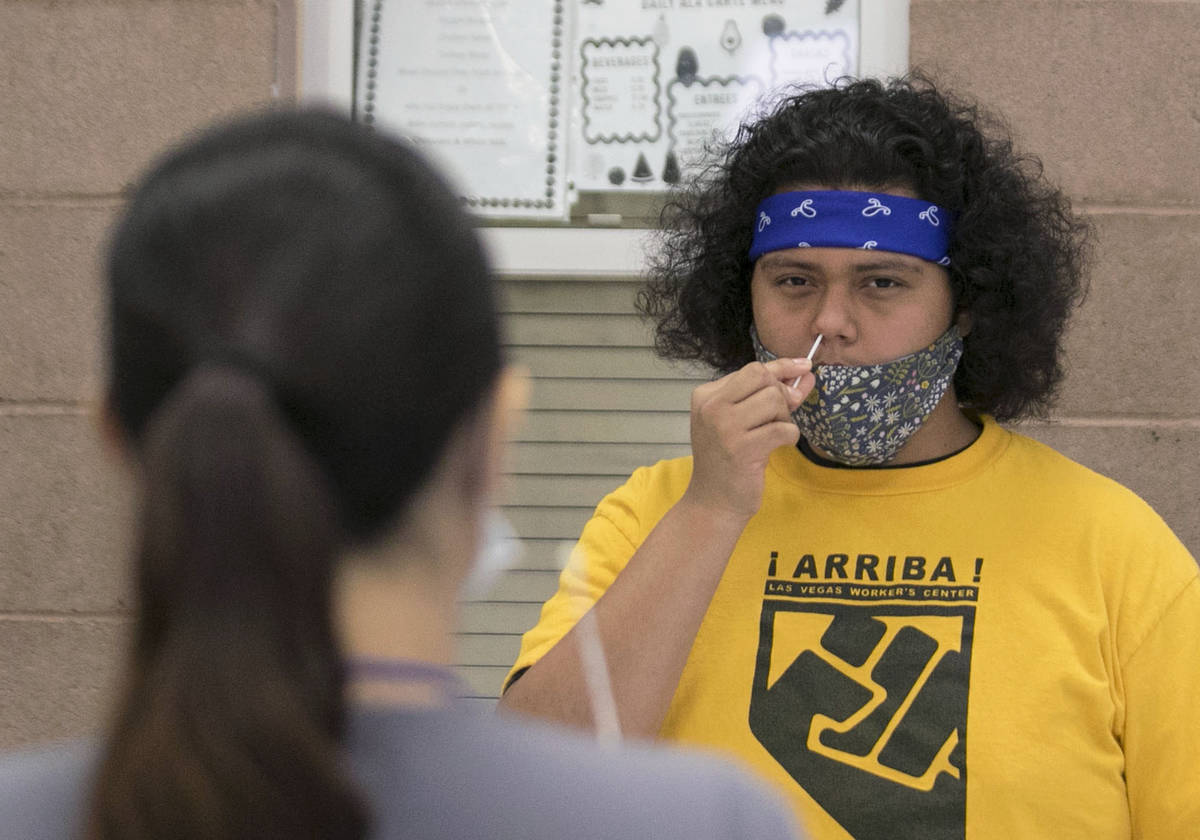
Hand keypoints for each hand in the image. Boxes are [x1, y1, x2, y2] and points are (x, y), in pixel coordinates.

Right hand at [683, 357, 814, 519]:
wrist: (713, 501)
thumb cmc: (728, 459)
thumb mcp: (741, 420)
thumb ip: (768, 394)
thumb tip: (805, 374)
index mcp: (706, 395)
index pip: (752, 369)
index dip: (782, 367)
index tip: (805, 365)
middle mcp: (711, 407)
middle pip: (764, 378)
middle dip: (781, 395)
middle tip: (779, 417)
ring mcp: (724, 427)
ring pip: (774, 400)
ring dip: (784, 418)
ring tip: (772, 435)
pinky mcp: (742, 448)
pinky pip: (783, 428)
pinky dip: (789, 436)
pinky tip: (777, 447)